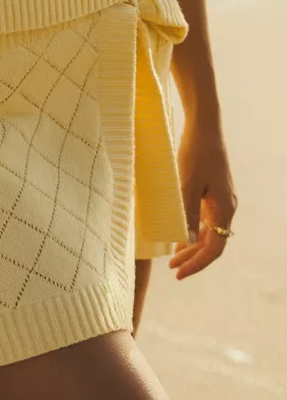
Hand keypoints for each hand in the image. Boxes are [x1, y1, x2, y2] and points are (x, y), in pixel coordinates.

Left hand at [168, 118, 237, 279]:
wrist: (204, 125)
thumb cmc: (195, 153)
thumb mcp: (187, 185)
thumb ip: (188, 214)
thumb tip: (188, 242)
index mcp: (224, 208)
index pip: (214, 249)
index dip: (197, 264)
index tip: (179, 273)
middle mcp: (226, 206)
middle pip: (212, 242)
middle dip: (192, 257)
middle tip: (172, 268)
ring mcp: (220, 197)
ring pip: (208, 230)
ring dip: (192, 244)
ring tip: (173, 255)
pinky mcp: (213, 189)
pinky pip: (205, 217)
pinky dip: (193, 228)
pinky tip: (179, 231)